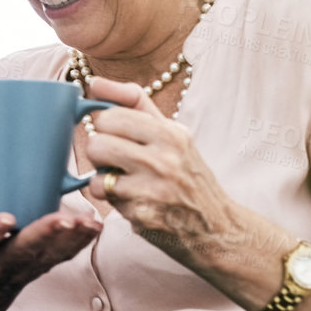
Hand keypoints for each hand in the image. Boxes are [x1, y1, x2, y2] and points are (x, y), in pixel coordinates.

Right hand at [0, 174, 101, 305]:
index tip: (6, 219)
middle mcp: (0, 264)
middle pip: (25, 250)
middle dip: (45, 234)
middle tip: (64, 220)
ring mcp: (24, 268)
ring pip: (50, 254)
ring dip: (71, 239)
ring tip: (90, 224)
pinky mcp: (42, 266)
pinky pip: (63, 256)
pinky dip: (80, 243)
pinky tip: (95, 228)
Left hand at [76, 75, 243, 265]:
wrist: (216, 227)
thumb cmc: (187, 175)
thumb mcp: (172, 134)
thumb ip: (134, 103)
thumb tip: (94, 82)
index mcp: (170, 133)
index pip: (110, 116)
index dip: (105, 127)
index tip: (115, 135)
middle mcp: (164, 159)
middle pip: (97, 143)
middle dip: (100, 154)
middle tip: (117, 162)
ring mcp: (153, 190)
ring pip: (95, 176)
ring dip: (103, 181)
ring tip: (125, 183)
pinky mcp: (143, 216)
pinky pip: (106, 201)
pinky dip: (114, 202)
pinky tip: (135, 202)